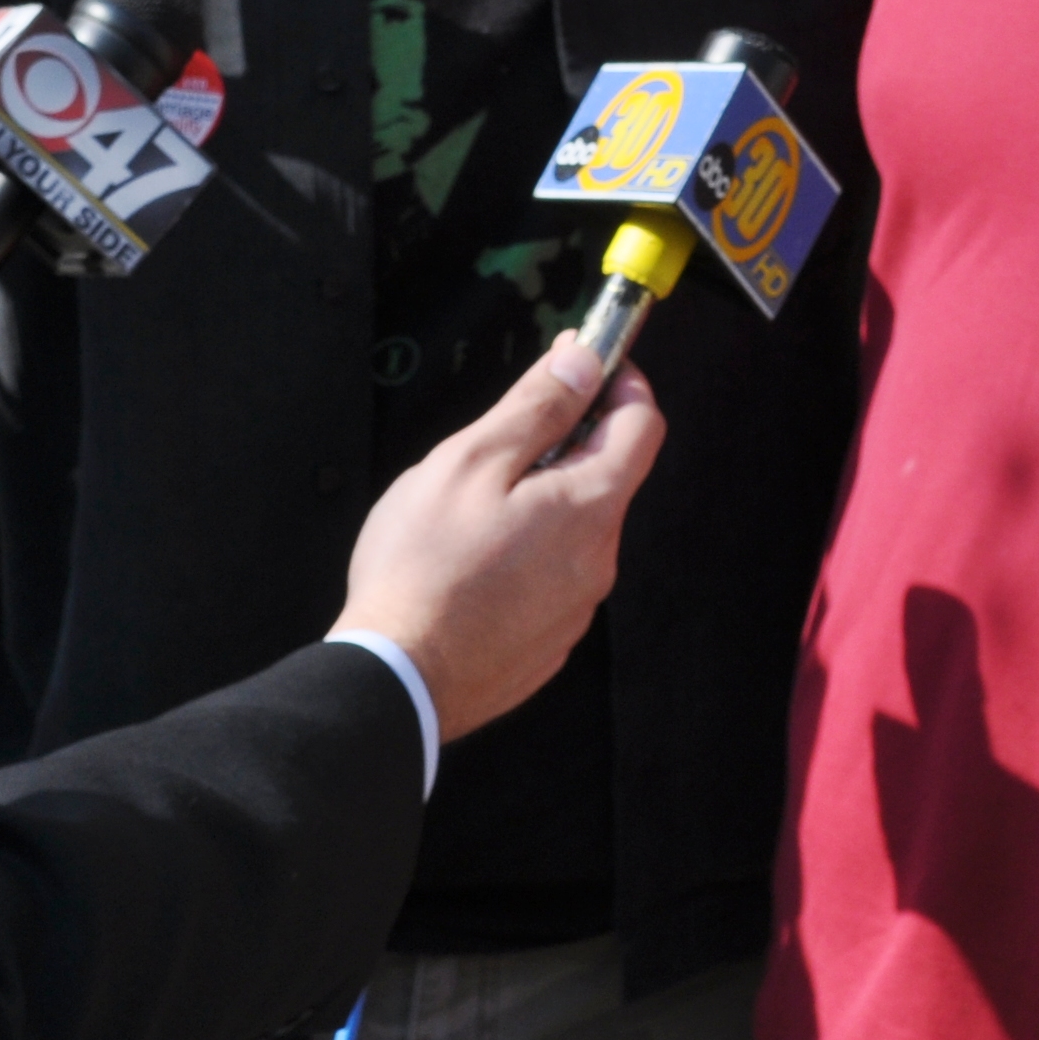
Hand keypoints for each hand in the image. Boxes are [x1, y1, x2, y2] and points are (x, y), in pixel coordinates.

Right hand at [330, 337, 661, 740]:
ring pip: (574, 529)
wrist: (396, 678)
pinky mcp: (549, 640)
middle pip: (605, 477)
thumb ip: (536, 407)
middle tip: (499, 441)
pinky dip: (525, 554)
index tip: (588, 361)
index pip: (642, 423)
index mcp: (590, 506)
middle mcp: (599, 560)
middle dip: (565, 444)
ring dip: (540, 502)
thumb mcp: (472, 460)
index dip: (620, 380)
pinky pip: (551, 577)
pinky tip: (471, 562)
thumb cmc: (423, 567)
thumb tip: (585, 361)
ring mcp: (577, 607)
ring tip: (469, 512)